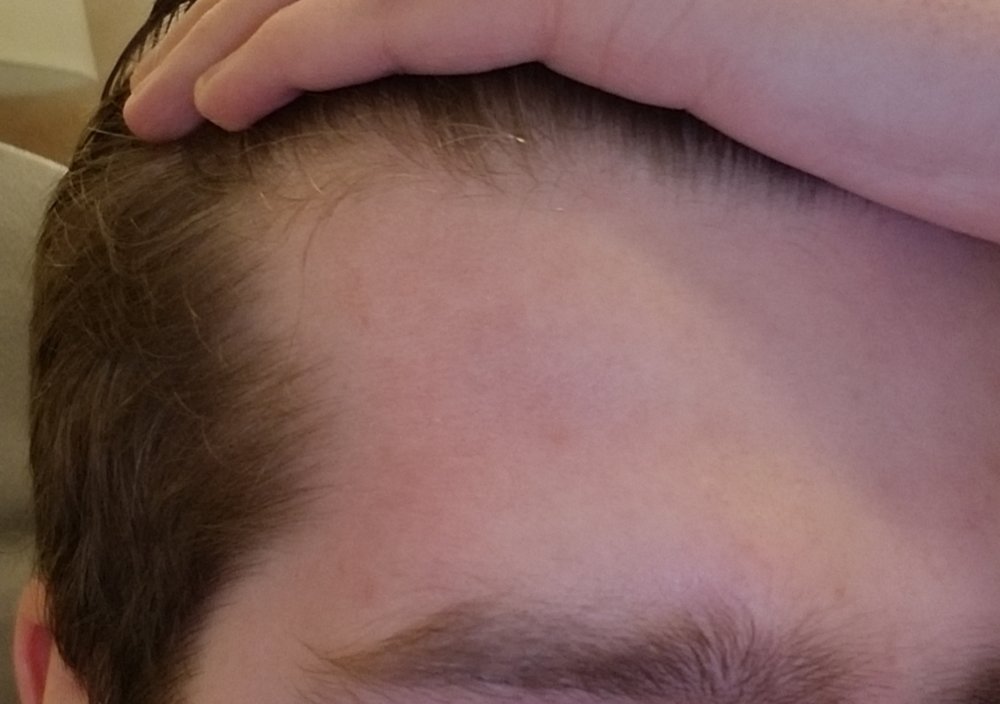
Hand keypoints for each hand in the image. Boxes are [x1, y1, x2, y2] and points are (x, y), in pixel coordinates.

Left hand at [124, 0, 999, 241]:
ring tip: (170, 105)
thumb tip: (566, 112)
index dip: (301, 19)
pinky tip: (234, 100)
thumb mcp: (730, 96)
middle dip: (242, 16)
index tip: (232, 83)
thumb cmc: (900, 109)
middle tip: (169, 89)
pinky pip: (418, 7)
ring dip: (242, 35)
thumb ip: (626, 81)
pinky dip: (308, 44)